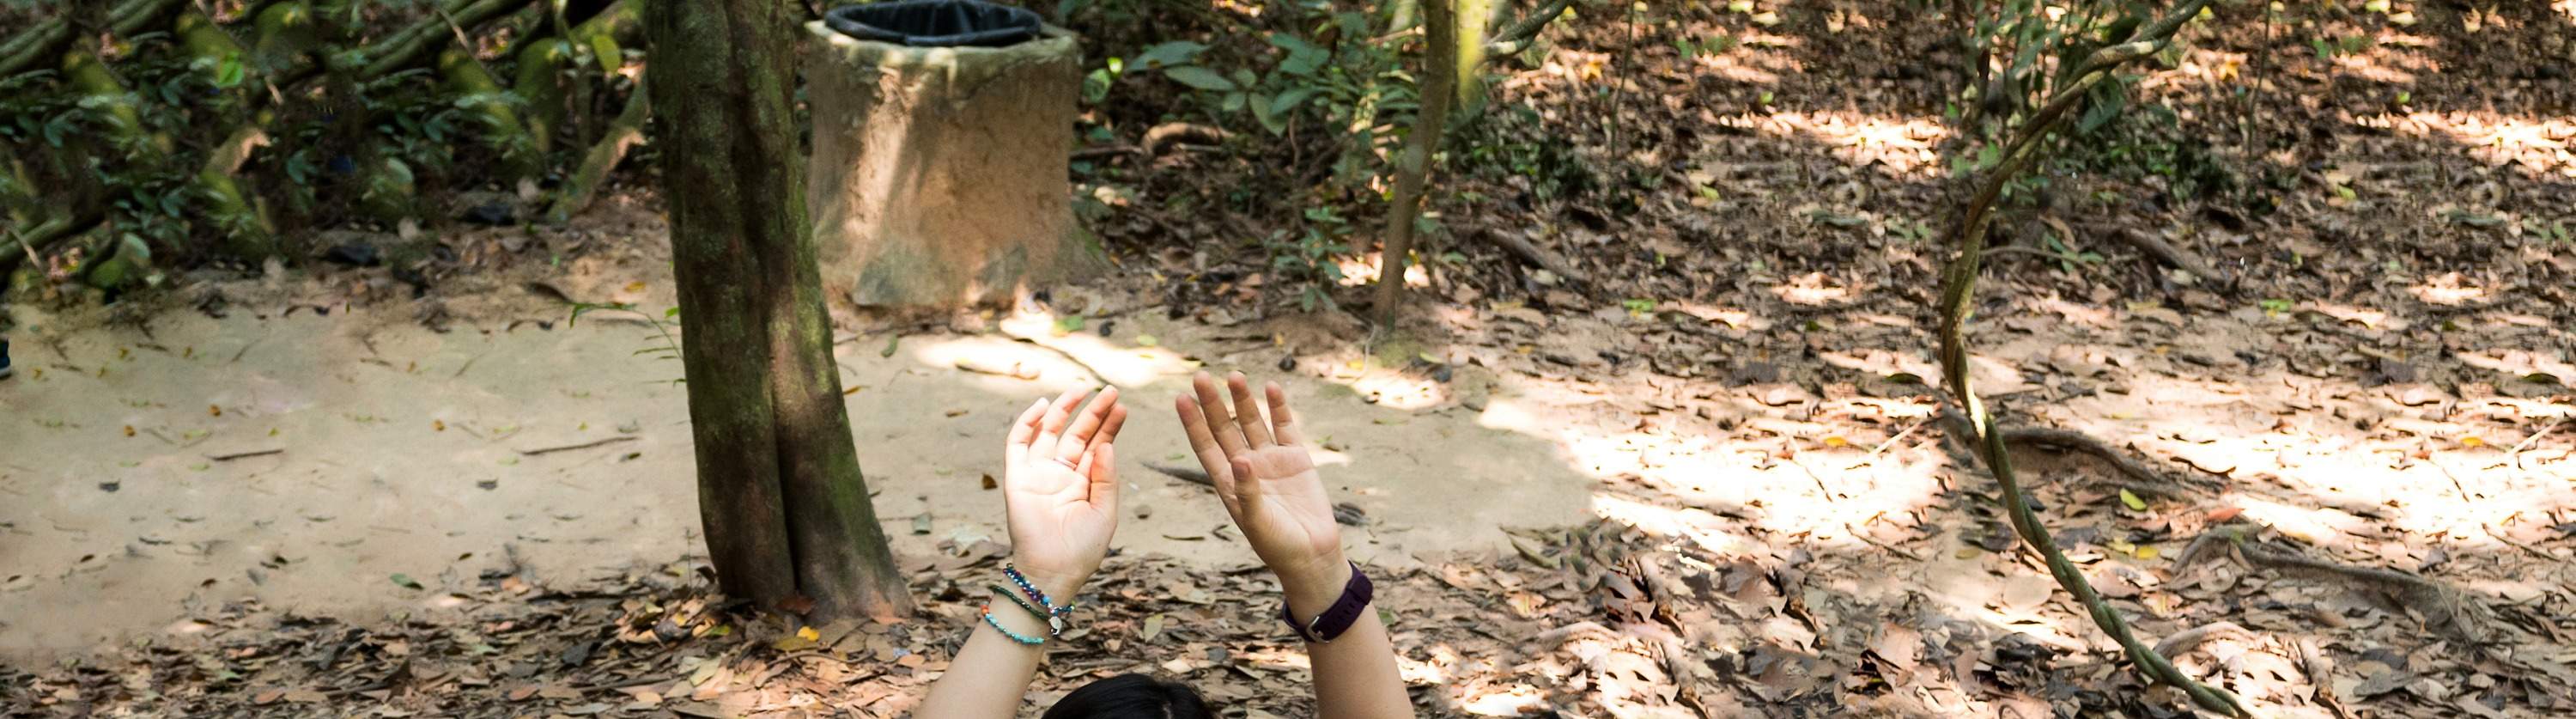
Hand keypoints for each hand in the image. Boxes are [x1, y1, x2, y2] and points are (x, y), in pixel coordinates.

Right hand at [1002, 386, 1127, 597]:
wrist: (1053, 572)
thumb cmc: (1082, 548)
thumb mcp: (1105, 511)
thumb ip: (1106, 477)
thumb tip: (1106, 444)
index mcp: (1083, 483)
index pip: (1097, 446)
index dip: (1109, 426)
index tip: (1122, 407)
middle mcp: (1060, 475)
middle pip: (1077, 434)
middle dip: (1093, 412)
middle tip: (1111, 391)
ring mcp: (1038, 474)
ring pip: (1050, 432)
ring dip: (1065, 409)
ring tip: (1083, 389)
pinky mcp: (1016, 478)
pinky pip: (1017, 444)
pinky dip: (1028, 422)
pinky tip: (1044, 405)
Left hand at [1176, 372, 1349, 611]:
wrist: (1313, 555)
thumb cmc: (1278, 545)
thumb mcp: (1257, 521)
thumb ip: (1247, 491)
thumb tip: (1240, 458)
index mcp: (1228, 482)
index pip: (1205, 446)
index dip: (1193, 423)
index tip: (1181, 399)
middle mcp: (1245, 467)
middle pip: (1225, 428)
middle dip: (1213, 403)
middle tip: (1201, 377)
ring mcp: (1271, 461)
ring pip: (1253, 423)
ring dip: (1244, 400)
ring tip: (1234, 376)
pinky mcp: (1297, 459)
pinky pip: (1285, 428)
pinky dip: (1279, 408)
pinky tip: (1271, 387)